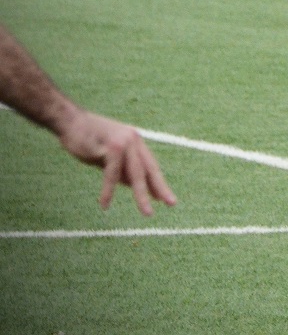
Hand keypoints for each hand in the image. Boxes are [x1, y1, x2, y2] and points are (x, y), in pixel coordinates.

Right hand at [58, 110, 176, 215]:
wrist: (69, 121)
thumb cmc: (87, 140)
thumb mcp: (109, 157)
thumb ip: (122, 169)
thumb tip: (135, 187)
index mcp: (136, 142)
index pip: (150, 165)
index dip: (158, 182)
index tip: (167, 198)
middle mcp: (134, 140)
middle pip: (149, 169)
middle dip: (160, 188)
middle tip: (171, 203)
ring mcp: (124, 142)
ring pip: (136, 173)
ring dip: (141, 195)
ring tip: (147, 212)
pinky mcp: (111, 146)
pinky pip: (112, 173)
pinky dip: (108, 190)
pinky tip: (105, 204)